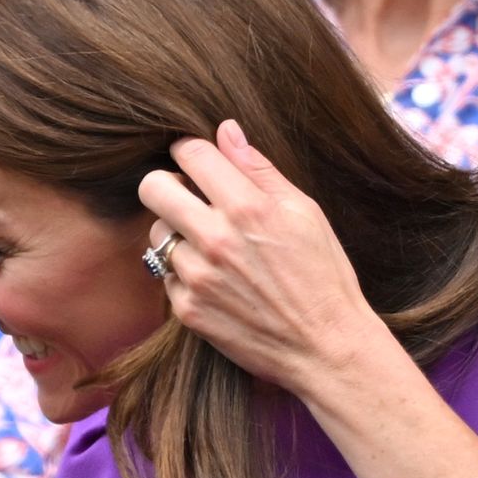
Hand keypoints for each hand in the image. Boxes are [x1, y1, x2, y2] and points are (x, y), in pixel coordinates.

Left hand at [137, 120, 389, 396]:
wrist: (325, 347)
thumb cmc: (323, 275)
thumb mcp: (304, 212)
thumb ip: (259, 169)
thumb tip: (226, 130)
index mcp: (247, 208)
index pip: (190, 154)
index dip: (189, 150)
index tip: (194, 160)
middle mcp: (215, 240)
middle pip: (152, 188)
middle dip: (166, 185)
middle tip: (188, 196)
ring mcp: (196, 277)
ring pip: (157, 233)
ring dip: (176, 232)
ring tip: (211, 245)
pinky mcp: (187, 309)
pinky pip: (166, 274)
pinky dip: (183, 272)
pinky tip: (216, 280)